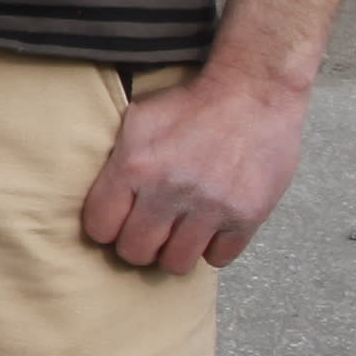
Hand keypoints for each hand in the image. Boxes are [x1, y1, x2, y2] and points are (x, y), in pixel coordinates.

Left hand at [80, 60, 308, 271]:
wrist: (255, 92)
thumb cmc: (194, 103)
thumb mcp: (139, 118)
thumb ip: (117, 159)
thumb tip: (101, 197)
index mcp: (135, 165)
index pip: (100, 227)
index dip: (107, 228)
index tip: (118, 222)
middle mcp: (168, 191)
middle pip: (135, 253)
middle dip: (139, 244)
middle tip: (151, 230)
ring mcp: (209, 206)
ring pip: (176, 264)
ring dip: (175, 251)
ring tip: (181, 232)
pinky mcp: (245, 216)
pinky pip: (219, 259)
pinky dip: (214, 248)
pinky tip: (212, 228)